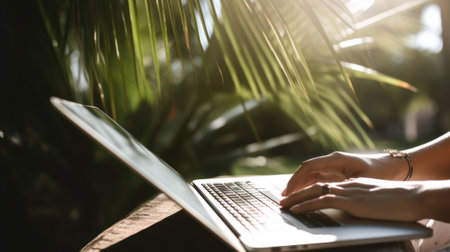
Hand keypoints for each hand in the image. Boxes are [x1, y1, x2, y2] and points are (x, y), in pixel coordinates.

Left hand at [279, 178, 423, 221]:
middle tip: (282, 199)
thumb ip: (360, 200)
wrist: (412, 197)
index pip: (323, 183)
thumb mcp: (374, 198)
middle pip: (313, 184)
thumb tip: (352, 207)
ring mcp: (346, 191)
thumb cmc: (398, 200)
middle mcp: (345, 184)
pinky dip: (306, 205)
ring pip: (313, 191)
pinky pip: (321, 201)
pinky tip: (296, 210)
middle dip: (295, 191)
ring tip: (283, 205)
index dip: (308, 188)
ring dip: (295, 198)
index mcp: (351, 183)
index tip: (296, 195)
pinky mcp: (349, 200)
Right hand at [282, 151, 408, 195]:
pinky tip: (303, 195)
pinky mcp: (336, 173)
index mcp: (336, 160)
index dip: (296, 179)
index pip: (308, 167)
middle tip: (284, 198)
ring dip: (299, 185)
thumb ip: (344, 186)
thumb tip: (327, 194)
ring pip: (310, 175)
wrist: (393, 167)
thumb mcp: (362, 181)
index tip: (289, 191)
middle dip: (294, 184)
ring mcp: (333, 166)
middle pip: (306, 171)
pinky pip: (317, 179)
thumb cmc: (380, 172)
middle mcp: (331, 161)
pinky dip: (308, 186)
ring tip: (289, 197)